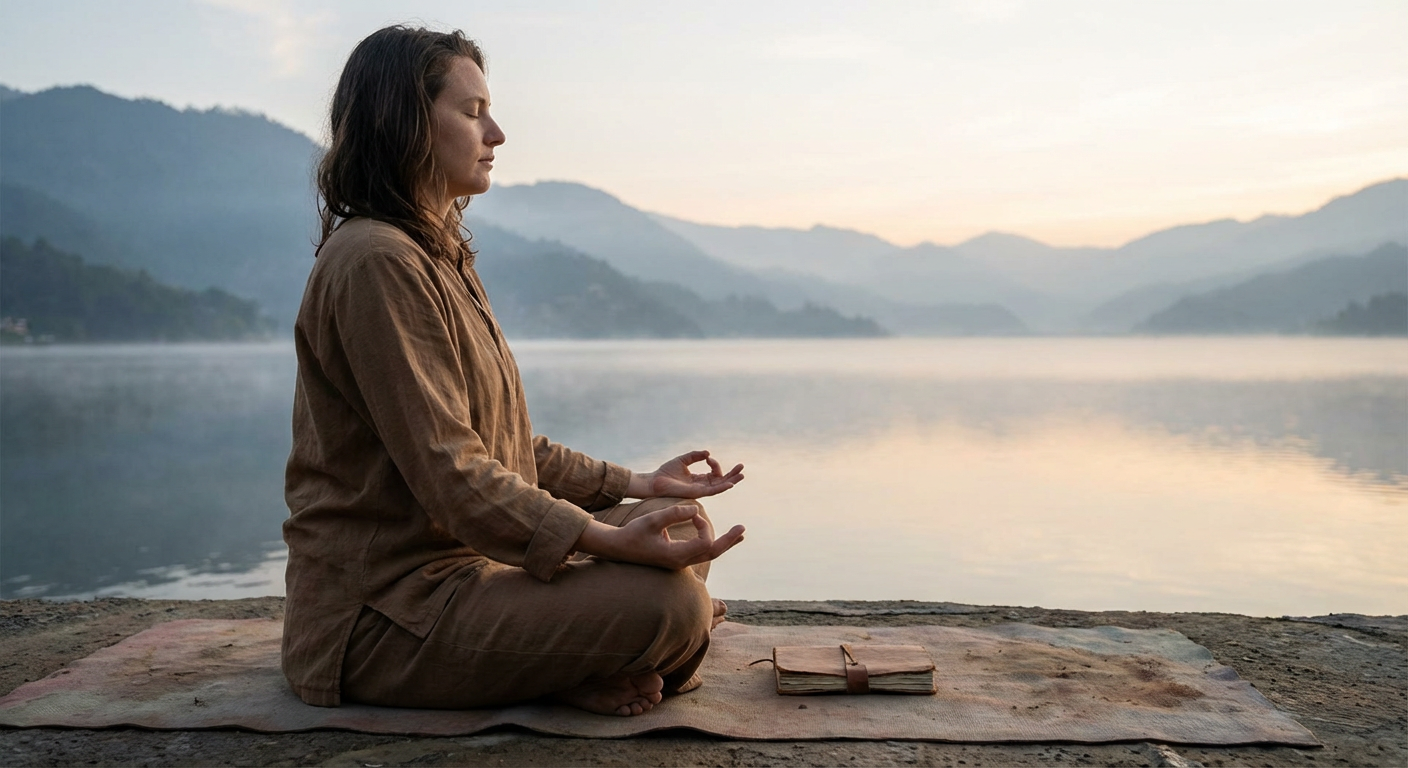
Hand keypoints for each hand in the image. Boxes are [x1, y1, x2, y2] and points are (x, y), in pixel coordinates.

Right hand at [574, 503, 745, 569]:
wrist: (618, 549)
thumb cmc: (632, 534)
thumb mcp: (652, 520)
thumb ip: (674, 513)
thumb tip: (696, 508)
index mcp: (676, 555)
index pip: (704, 542)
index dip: (704, 525)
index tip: (693, 513)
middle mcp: (681, 562)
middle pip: (712, 552)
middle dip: (729, 540)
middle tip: (743, 528)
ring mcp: (679, 563)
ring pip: (708, 554)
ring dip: (724, 543)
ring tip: (740, 533)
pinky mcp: (677, 559)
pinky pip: (701, 552)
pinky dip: (713, 544)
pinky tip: (723, 538)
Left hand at [627, 450, 743, 499]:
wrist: (654, 482)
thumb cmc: (666, 473)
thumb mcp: (683, 460)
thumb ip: (695, 456)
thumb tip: (708, 453)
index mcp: (698, 479)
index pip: (713, 473)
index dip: (715, 464)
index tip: (708, 458)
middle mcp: (701, 486)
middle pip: (721, 481)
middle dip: (732, 474)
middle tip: (742, 467)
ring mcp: (700, 490)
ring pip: (720, 487)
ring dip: (731, 480)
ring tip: (742, 474)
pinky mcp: (696, 493)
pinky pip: (712, 491)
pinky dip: (722, 487)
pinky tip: (730, 483)